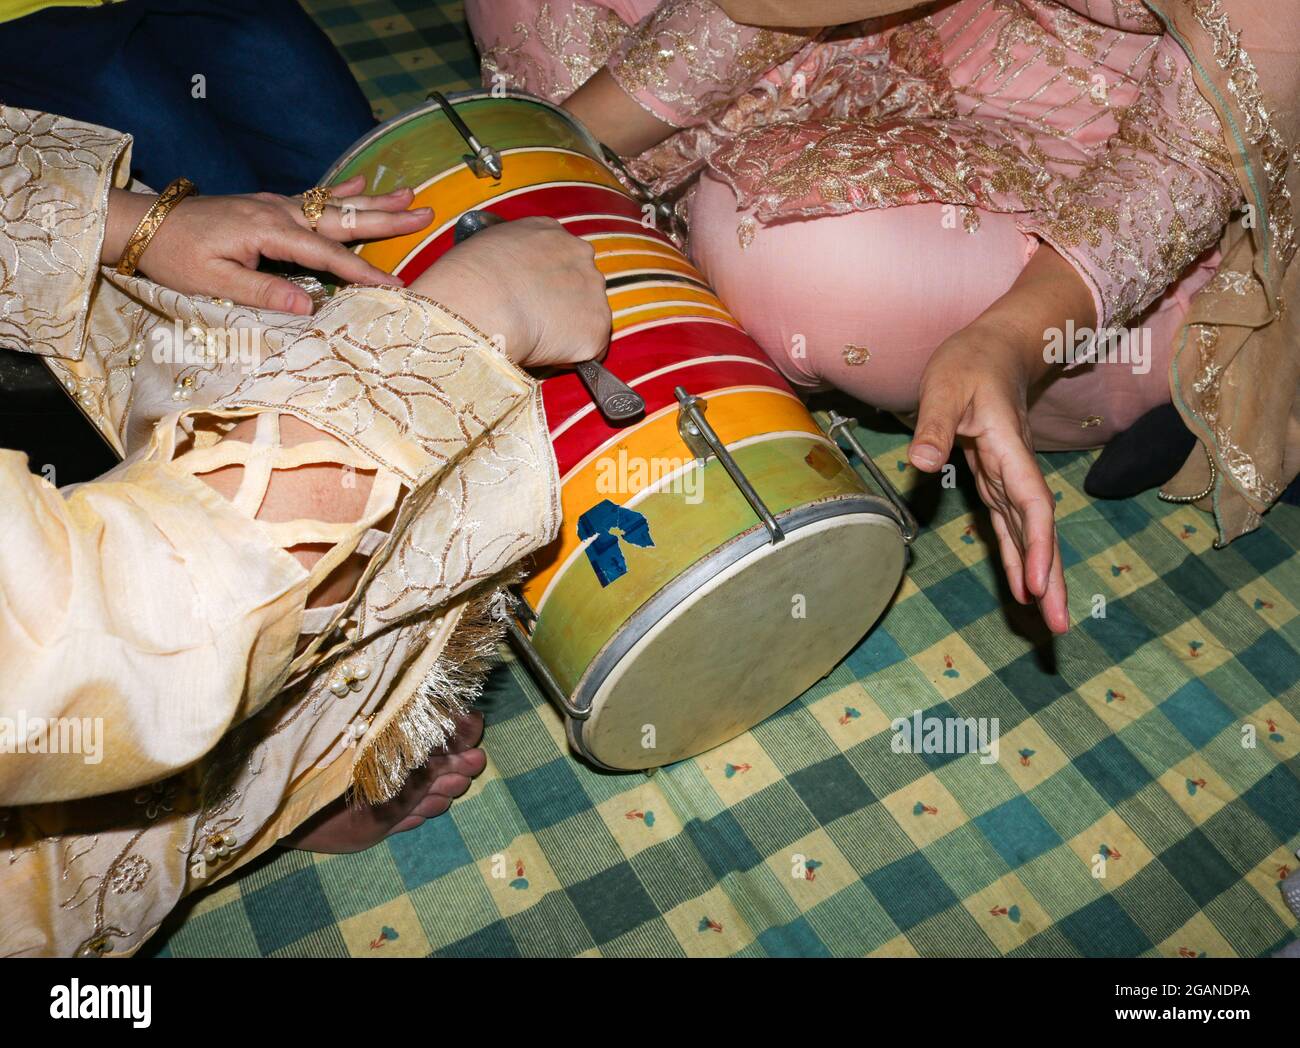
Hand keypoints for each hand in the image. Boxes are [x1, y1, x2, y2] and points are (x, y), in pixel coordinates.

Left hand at [102, 176, 433, 313]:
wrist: (143, 224)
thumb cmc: (176, 258)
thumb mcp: (214, 283)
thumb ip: (263, 293)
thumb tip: (309, 307)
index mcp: (270, 232)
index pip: (328, 256)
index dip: (365, 272)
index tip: (398, 287)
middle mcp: (279, 213)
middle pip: (343, 217)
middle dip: (387, 218)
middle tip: (426, 212)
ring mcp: (275, 204)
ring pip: (335, 204)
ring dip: (375, 201)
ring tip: (410, 194)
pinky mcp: (268, 204)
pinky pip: (315, 197)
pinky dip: (343, 191)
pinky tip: (363, 184)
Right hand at [407, 216, 610, 366]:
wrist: (482, 304)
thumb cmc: (470, 278)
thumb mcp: (486, 246)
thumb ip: (509, 258)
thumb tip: (506, 278)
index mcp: (550, 232)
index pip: (559, 256)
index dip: (545, 281)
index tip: (530, 297)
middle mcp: (580, 254)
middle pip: (580, 283)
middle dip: (563, 303)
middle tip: (532, 320)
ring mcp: (593, 291)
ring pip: (587, 316)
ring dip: (568, 330)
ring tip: (535, 338)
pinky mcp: (597, 328)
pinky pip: (589, 349)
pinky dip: (572, 356)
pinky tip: (544, 353)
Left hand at [909, 325, 1069, 634]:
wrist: (993, 347)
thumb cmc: (969, 363)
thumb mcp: (944, 388)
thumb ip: (935, 426)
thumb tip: (923, 461)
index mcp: (1009, 451)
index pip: (1030, 505)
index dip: (1036, 546)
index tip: (1038, 585)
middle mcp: (1016, 472)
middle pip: (1038, 532)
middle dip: (1049, 579)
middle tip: (1058, 628)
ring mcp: (1009, 479)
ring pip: (1029, 534)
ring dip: (1039, 576)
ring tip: (1050, 623)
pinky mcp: (998, 482)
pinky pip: (1013, 526)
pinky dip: (1019, 556)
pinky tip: (1024, 588)